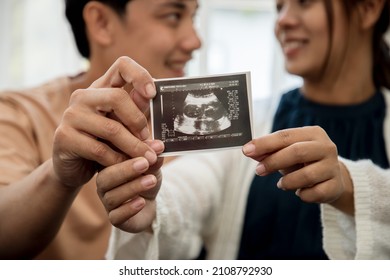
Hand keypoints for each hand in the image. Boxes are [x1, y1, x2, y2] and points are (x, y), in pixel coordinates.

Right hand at [52, 56, 157, 188]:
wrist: (74, 168)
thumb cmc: (104, 143)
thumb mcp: (123, 127)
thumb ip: (135, 112)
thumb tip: (150, 98)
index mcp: (102, 88)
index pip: (122, 65)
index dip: (140, 75)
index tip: (153, 94)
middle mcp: (83, 96)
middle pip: (118, 97)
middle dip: (138, 121)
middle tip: (149, 140)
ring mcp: (71, 115)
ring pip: (111, 129)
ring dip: (134, 147)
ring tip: (147, 158)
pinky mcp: (64, 137)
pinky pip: (99, 150)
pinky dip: (118, 160)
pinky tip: (126, 166)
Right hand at [96, 139, 163, 232]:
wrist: (149, 203)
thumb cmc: (145, 178)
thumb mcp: (151, 165)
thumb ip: (152, 157)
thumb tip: (159, 146)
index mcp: (107, 166)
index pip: (107, 158)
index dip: (123, 153)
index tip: (143, 150)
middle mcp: (103, 184)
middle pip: (104, 178)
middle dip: (125, 170)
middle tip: (144, 164)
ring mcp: (107, 202)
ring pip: (112, 197)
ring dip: (133, 188)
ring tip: (152, 181)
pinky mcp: (115, 218)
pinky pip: (116, 216)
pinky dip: (129, 209)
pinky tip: (141, 202)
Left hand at [242, 126, 344, 203]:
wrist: (332, 178)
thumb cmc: (303, 162)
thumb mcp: (285, 153)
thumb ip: (268, 151)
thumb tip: (248, 151)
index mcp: (313, 133)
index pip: (285, 136)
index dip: (264, 143)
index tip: (246, 150)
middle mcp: (326, 147)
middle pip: (297, 152)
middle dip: (274, 162)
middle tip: (259, 170)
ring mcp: (333, 166)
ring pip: (306, 176)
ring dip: (288, 182)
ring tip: (282, 184)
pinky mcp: (336, 185)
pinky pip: (314, 193)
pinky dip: (302, 195)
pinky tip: (299, 191)